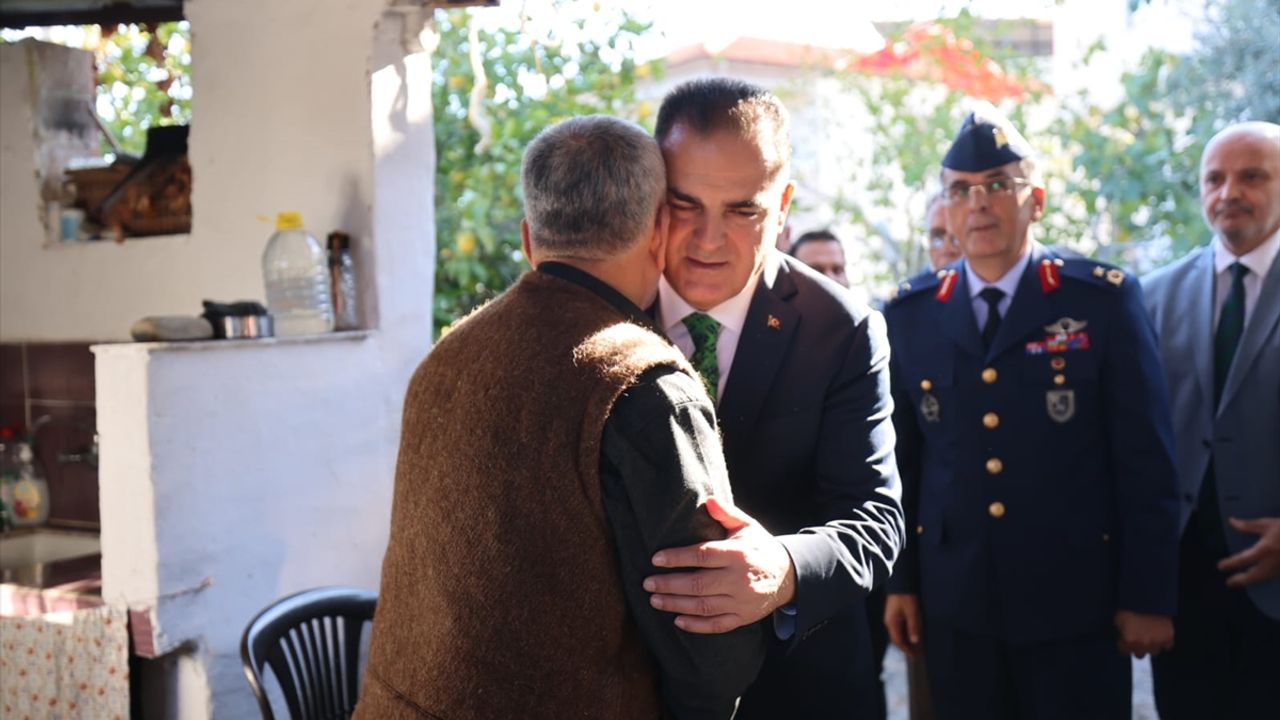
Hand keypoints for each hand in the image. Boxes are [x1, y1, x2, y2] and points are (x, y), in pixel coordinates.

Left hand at [643, 496, 795, 633]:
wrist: (789, 575)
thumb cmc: (760, 547)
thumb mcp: (747, 526)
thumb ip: (727, 513)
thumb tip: (708, 500)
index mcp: (737, 554)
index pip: (702, 555)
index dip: (677, 557)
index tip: (656, 559)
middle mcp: (738, 579)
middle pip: (698, 584)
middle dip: (669, 584)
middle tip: (647, 583)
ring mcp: (741, 601)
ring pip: (704, 606)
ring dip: (676, 604)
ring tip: (655, 600)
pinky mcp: (743, 617)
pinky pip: (717, 625)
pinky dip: (697, 625)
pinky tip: (678, 621)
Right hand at [884, 593, 923, 658]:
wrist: (900, 583)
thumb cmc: (906, 598)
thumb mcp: (912, 612)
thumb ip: (913, 627)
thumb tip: (915, 642)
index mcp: (892, 623)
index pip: (898, 641)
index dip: (906, 650)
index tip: (914, 657)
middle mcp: (889, 623)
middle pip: (896, 639)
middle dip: (905, 647)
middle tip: (915, 654)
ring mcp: (889, 618)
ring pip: (896, 634)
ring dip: (904, 641)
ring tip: (914, 646)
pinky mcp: (892, 615)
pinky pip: (897, 628)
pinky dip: (904, 634)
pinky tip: (910, 634)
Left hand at [1114, 610, 1172, 657]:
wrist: (1148, 597)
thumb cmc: (1130, 606)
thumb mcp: (1118, 619)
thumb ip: (1120, 632)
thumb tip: (1121, 637)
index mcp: (1128, 641)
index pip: (1124, 652)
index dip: (1123, 645)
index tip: (1124, 641)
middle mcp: (1142, 644)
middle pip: (1139, 655)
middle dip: (1137, 647)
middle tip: (1137, 638)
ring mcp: (1156, 642)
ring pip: (1154, 652)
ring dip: (1151, 646)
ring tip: (1149, 635)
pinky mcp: (1168, 638)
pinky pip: (1167, 646)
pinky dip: (1163, 641)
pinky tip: (1159, 634)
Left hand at [1219, 517, 1279, 587]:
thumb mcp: (1268, 524)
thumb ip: (1249, 526)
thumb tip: (1232, 522)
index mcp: (1266, 549)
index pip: (1244, 560)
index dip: (1231, 564)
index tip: (1220, 566)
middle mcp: (1273, 562)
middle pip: (1255, 576)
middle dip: (1241, 580)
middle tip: (1229, 583)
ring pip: (1265, 578)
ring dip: (1252, 580)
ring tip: (1241, 581)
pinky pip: (1274, 576)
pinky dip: (1264, 578)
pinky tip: (1259, 577)